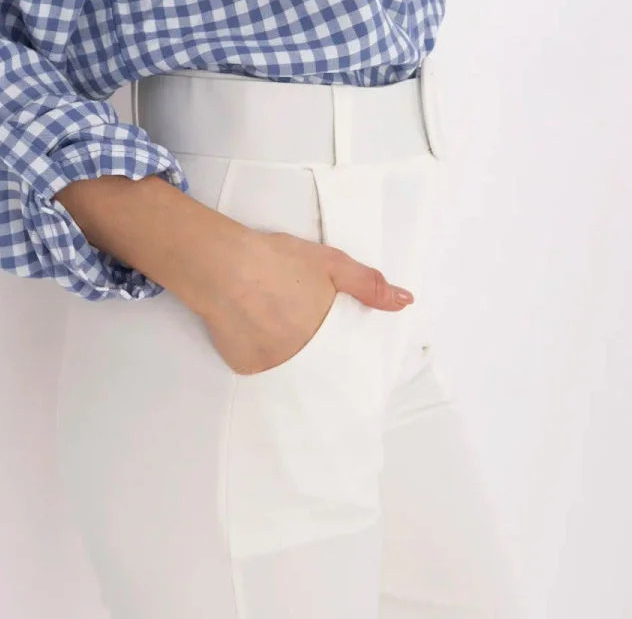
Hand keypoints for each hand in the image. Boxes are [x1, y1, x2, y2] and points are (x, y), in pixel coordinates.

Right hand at [200, 228, 413, 375]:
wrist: (224, 266)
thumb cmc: (279, 260)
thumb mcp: (331, 264)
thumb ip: (368, 285)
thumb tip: (406, 302)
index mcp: (329, 336)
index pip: (347, 358)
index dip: (344, 351)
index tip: (343, 349)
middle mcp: (306, 361)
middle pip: (319, 365)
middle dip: (315, 353)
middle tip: (298, 326)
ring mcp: (276, 369)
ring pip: (291, 369)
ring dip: (289, 356)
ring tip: (275, 327)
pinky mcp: (247, 370)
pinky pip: (262, 367)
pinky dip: (261, 355)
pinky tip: (253, 332)